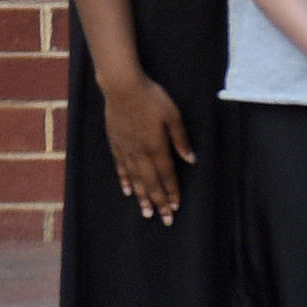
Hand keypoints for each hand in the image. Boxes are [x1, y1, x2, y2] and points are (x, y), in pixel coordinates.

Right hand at [97, 65, 189, 220]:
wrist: (122, 86)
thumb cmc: (152, 98)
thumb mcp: (173, 115)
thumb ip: (181, 139)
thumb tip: (191, 160)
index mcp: (156, 145)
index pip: (166, 174)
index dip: (172, 191)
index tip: (176, 207)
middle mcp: (140, 151)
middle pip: (150, 182)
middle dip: (159, 202)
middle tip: (164, 219)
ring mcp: (125, 148)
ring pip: (134, 178)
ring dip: (142, 196)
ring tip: (146, 213)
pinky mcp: (115, 142)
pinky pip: (120, 166)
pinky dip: (124, 180)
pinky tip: (127, 191)